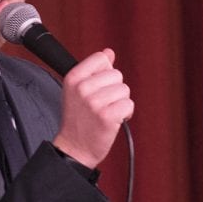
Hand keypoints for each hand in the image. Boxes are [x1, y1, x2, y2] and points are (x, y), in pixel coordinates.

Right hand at [51, 48, 132, 170]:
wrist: (74, 149)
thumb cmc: (78, 119)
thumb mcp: (78, 90)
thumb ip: (94, 69)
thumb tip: (109, 52)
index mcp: (73, 77)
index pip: (101, 58)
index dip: (105, 73)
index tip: (98, 88)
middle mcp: (82, 88)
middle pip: (116, 74)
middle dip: (114, 90)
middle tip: (101, 105)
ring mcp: (94, 102)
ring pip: (124, 90)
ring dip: (120, 103)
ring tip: (106, 113)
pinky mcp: (107, 116)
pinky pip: (129, 104)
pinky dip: (126, 114)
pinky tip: (114, 121)